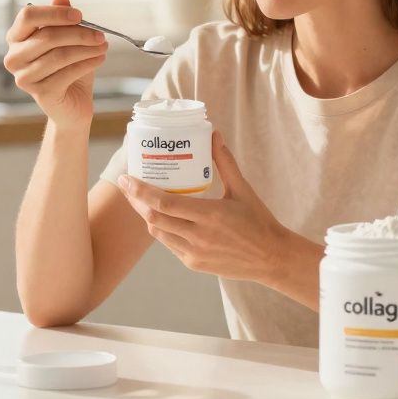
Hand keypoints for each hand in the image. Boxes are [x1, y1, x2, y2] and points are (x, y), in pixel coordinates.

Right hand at [3, 0, 107, 129]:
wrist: (72, 104)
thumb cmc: (68, 68)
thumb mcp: (67, 39)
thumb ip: (62, 19)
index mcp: (16, 38)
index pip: (28, 16)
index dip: (55, 13)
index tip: (80, 15)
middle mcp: (13, 57)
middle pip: (47, 36)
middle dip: (79, 33)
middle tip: (100, 35)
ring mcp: (24, 77)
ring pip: (59, 55)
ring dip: (86, 49)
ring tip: (103, 47)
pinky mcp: (40, 93)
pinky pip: (67, 73)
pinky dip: (87, 63)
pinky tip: (99, 59)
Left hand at [118, 131, 294, 282]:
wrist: (271, 258)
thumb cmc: (258, 221)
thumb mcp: (243, 189)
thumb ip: (225, 162)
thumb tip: (214, 135)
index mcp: (210, 215)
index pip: (164, 204)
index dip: (140, 191)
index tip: (125, 179)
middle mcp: (199, 236)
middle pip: (153, 218)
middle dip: (135, 201)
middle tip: (127, 185)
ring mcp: (194, 253)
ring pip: (158, 233)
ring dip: (146, 215)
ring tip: (140, 199)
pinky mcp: (194, 264)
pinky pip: (169, 245)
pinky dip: (162, 229)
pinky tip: (162, 217)